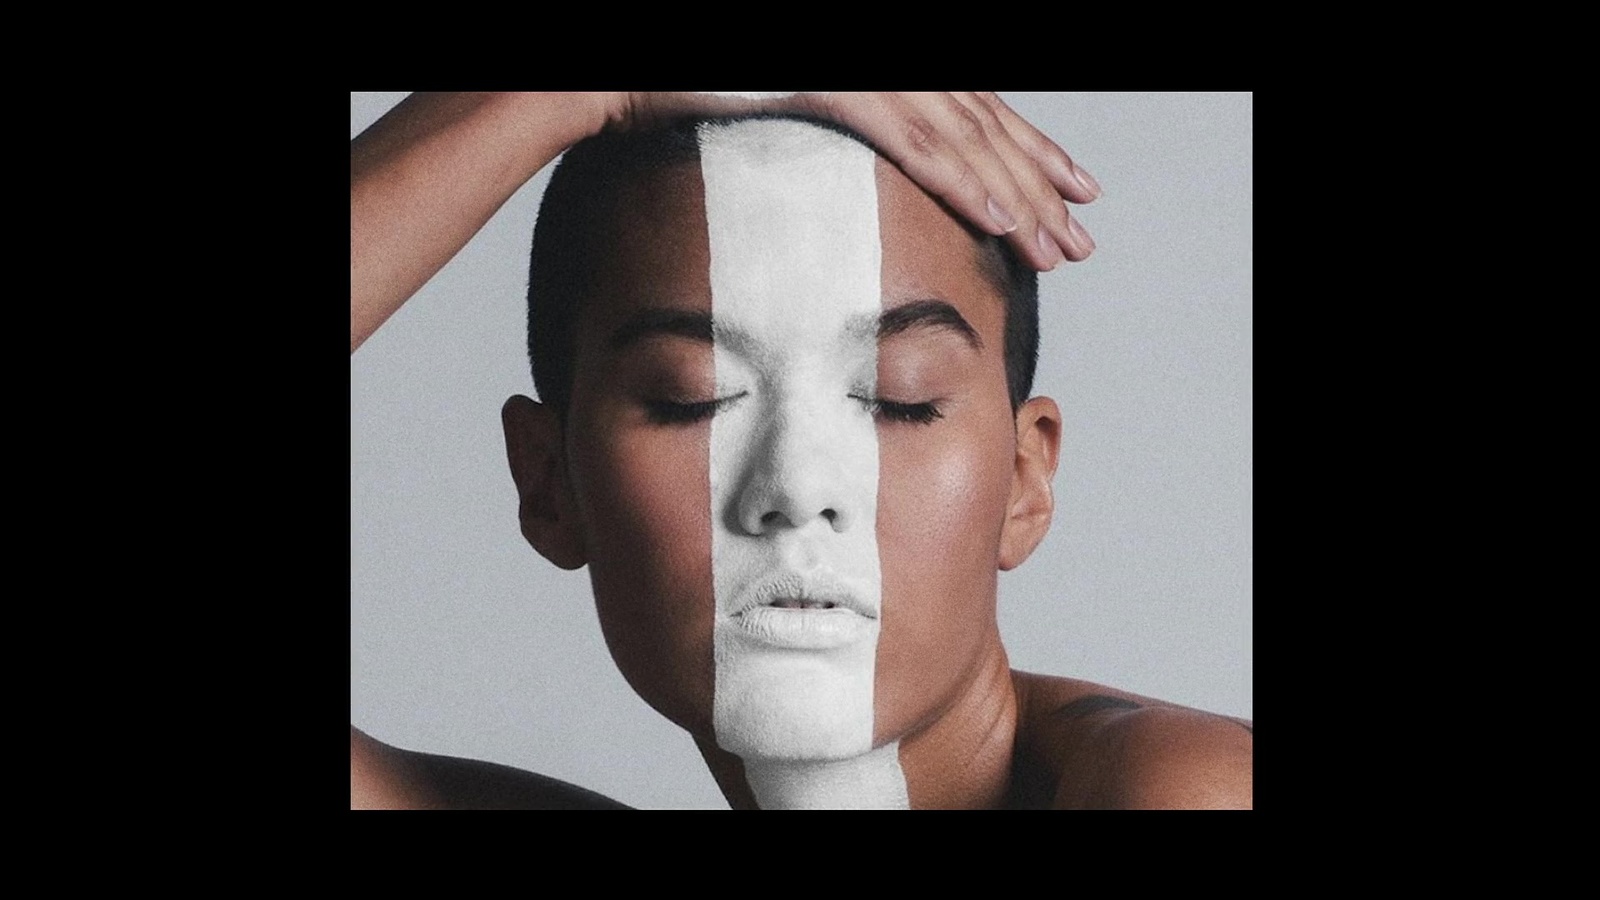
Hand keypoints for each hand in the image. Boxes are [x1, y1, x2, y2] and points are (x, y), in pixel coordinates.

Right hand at [604, 92, 1099, 270]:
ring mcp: (864, 70)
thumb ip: (840, 139)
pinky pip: (913, 139)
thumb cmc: (695, 99)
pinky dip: (961, 180)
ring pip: (962, 137)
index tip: (1066, 194)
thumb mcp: (787, 121)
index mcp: (879, 73)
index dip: (1026, 153)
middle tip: (1082, 234)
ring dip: (1015, 196)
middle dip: (1039, 184)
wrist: (626, 74)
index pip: (971, 114)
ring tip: (1057, 245)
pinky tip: (999, 218)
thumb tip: (870, 188)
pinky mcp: (833, 82)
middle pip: (982, 125)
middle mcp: (887, 67)